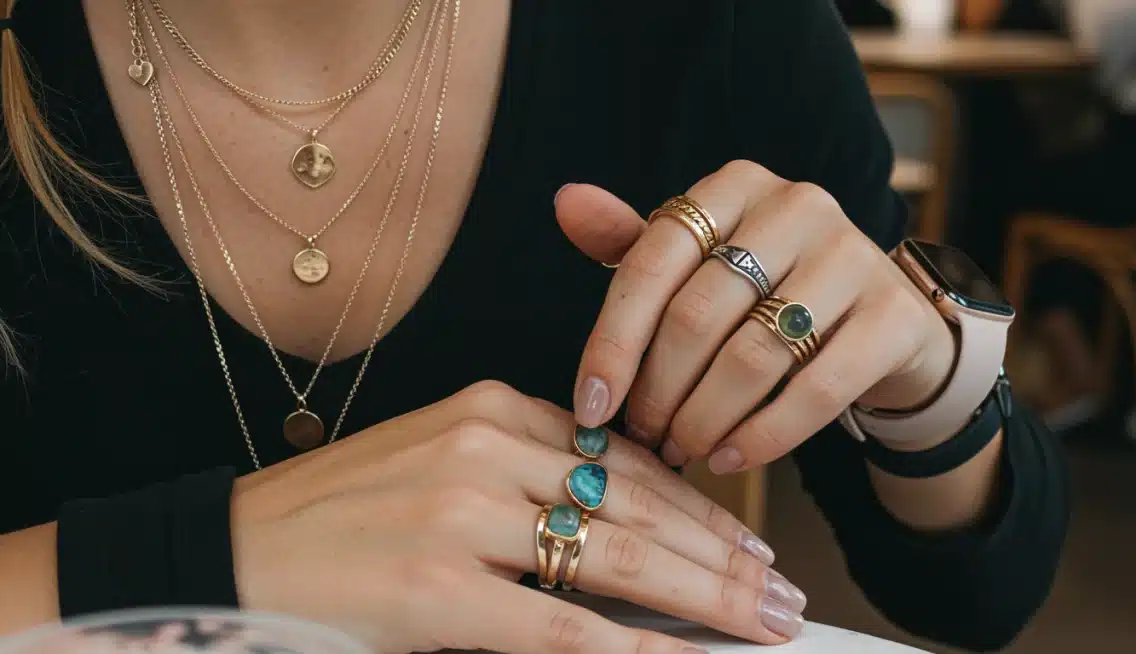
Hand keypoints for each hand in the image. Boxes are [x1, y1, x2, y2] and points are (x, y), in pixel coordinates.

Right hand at [231, 381, 806, 652]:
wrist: (230, 549)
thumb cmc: (342, 514)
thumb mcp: (442, 461)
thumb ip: (531, 480)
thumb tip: (631, 528)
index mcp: (492, 409)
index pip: (626, 461)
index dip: (699, 508)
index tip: (749, 544)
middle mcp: (486, 449)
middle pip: (638, 508)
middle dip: (724, 558)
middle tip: (784, 595)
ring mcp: (460, 516)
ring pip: (617, 560)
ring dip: (705, 600)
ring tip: (764, 625)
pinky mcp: (434, 588)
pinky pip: (559, 627)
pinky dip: (632, 652)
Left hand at [560, 160, 956, 472]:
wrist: (879, 325)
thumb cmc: (768, 292)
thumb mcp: (699, 265)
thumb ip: (633, 246)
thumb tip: (566, 201)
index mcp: (736, 186)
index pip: (651, 262)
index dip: (612, 343)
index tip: (590, 407)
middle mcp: (797, 205)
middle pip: (698, 315)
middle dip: (659, 391)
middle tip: (643, 437)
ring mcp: (853, 256)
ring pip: (752, 356)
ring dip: (705, 420)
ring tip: (683, 451)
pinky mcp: (894, 315)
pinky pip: (815, 390)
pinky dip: (764, 436)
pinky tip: (732, 460)